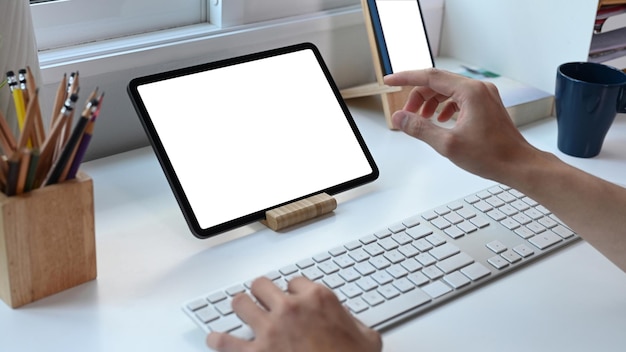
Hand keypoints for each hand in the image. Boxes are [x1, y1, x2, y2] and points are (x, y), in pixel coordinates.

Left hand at [206, 276, 381, 351]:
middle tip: (262, 298)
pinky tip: (215, 339)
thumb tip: (352, 323)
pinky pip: (226, 342)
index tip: (293, 297)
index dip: (294, 290)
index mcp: (318, 299)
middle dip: (262, 292)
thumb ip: (355, 323)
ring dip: (240, 307)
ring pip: (241, 303)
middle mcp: (291, 308)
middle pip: (262, 285)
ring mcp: (271, 330)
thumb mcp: (367, 339)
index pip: (296, 281)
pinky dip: (219, 340)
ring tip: (240, 309)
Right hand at [383, 68, 546, 183]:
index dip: (405, 78)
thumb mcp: (447, 144)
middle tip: (406, 114)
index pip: (429, 76)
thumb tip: (399, 118)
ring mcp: (484, 96)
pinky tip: (440, 121)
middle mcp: (478, 88)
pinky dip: (444, 107)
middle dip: (418, 96)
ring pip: (447, 91)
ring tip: (421, 120)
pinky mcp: (486, 105)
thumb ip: (419, 128)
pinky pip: (458, 98)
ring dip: (430, 102)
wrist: (518, 165)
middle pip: (438, 83)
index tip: (389, 81)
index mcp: (469, 92)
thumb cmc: (491, 155)